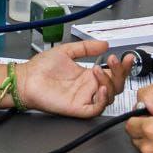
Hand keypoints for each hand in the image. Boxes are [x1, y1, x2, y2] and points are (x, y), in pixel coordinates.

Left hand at [19, 39, 133, 117]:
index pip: (112, 73)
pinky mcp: (78, 108)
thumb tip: (103, 44)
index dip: (122, 66)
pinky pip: (96, 108)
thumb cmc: (40, 69)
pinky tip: (100, 88)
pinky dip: (102, 99)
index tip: (126, 57)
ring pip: (109, 96)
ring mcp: (84, 98)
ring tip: (98, 69)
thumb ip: (86, 47)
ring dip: (109, 82)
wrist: (25, 79)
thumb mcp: (67, 51)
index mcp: (87, 75)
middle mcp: (88, 87)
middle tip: (115, 61)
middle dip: (120, 73)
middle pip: (116, 85)